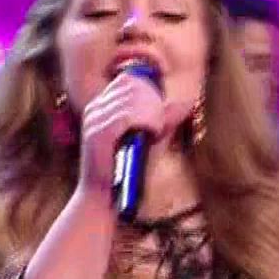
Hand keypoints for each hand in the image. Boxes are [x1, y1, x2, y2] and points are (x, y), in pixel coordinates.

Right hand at [74, 74, 191, 193]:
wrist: (105, 198)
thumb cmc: (127, 169)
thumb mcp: (150, 139)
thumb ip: (165, 119)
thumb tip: (184, 101)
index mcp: (101, 106)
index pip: (128, 79)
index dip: (150, 90)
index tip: (159, 114)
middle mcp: (94, 109)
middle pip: (132, 84)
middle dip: (154, 102)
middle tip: (159, 126)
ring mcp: (94, 121)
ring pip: (133, 98)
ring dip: (153, 114)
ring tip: (155, 132)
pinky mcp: (97, 135)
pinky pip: (127, 115)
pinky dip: (147, 122)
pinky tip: (152, 134)